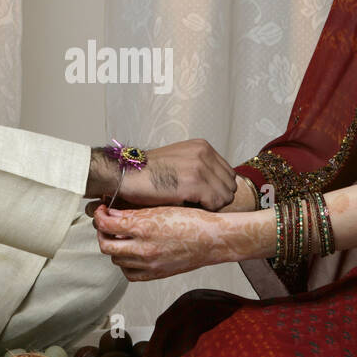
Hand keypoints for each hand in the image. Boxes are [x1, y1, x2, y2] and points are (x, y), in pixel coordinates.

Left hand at [93, 203, 261, 280]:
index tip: (101, 211)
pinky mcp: (156, 274)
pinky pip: (129, 273)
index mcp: (144, 227)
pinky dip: (125, 263)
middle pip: (106, 245)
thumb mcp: (160, 209)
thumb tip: (111, 213)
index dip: (99, 216)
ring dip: (114, 247)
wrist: (213, 239)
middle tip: (107, 225)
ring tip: (122, 237)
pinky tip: (132, 253)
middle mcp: (144, 248)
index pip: (106, 224)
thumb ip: (133, 213)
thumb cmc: (192, 220)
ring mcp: (149, 264)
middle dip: (102, 233)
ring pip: (116, 259)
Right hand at [113, 139, 236, 209]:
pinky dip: (205, 210)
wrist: (126, 174)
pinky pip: (215, 203)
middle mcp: (204, 153)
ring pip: (226, 196)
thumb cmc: (148, 173)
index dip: (218, 188)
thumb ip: (200, 166)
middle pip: (230, 185)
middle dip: (217, 197)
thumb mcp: (179, 159)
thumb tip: (219, 187)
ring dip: (211, 205)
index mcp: (202, 146)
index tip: (203, 196)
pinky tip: (188, 206)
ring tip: (192, 205)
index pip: (229, 173)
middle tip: (198, 203)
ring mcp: (199, 167)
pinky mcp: (193, 183)